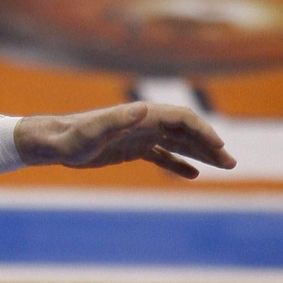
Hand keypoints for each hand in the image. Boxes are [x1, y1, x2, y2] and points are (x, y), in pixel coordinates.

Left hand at [14, 103, 234, 178]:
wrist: (51, 143)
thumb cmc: (68, 137)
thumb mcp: (91, 131)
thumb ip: (115, 120)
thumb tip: (143, 108)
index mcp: (139, 116)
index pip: (180, 117)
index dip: (202, 130)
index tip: (219, 148)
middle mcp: (142, 123)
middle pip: (185, 130)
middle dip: (209, 144)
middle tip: (231, 164)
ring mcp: (138, 136)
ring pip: (177, 142)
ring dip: (200, 153)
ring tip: (224, 168)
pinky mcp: (130, 149)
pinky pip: (162, 155)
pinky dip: (178, 163)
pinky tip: (193, 175)